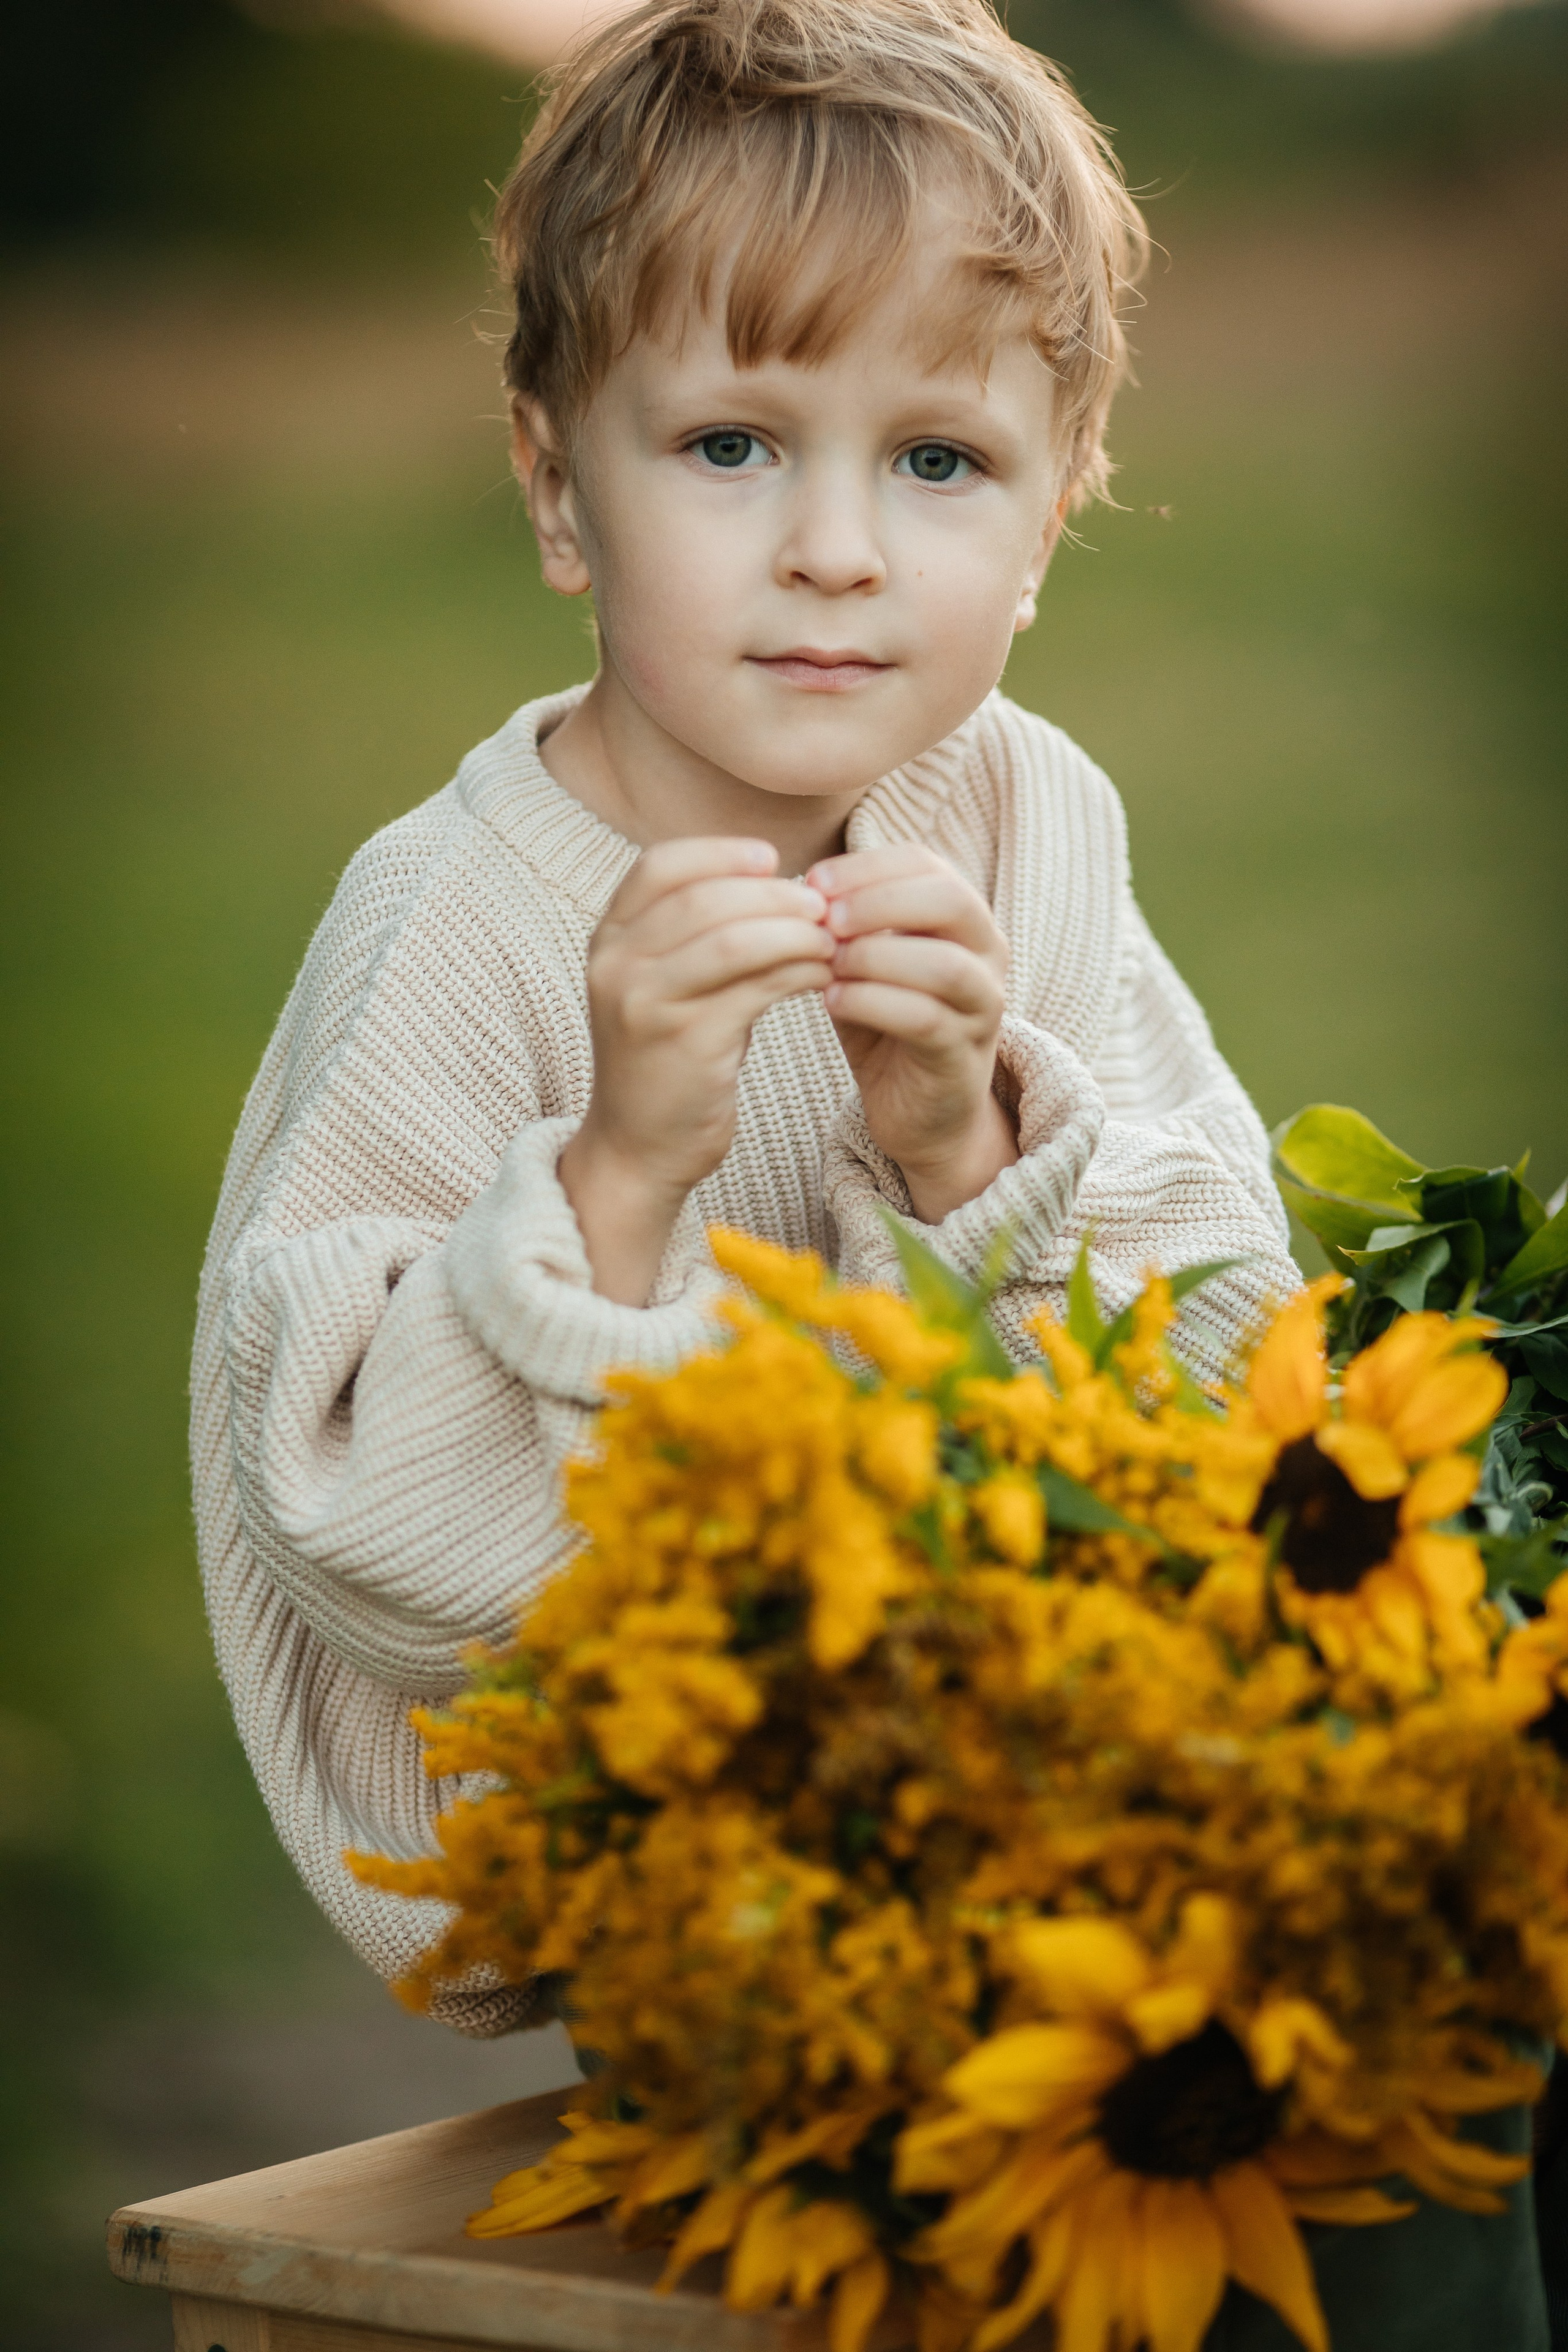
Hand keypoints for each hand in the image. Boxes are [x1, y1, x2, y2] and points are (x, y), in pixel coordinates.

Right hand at [559, 837, 833, 1302]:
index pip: (661, 865)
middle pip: (705, 896)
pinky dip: (798, 971)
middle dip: (774, 894)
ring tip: (831, 938)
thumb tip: (777, 883)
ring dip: (794, 931)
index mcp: (607, 940)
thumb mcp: (666, 984)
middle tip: (821, 904)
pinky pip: (756, 988)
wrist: (637, 1149)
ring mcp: (645, 1003)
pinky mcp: (686, 1043)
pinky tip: (823, 974)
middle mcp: (616, 965)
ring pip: (735, 938)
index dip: (720, 853)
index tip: (771, 861)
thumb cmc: (666, 1060)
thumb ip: (700, 934)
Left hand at [808, 843, 1017, 1223]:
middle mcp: (987, 954)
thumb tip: (801, 890)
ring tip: (828, 963)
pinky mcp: (964, 1055)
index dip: (868, 865)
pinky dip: (873, 1002)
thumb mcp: (862, 963)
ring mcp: (983, 1006)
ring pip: (944, 964)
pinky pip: (926, 1019)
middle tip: (825, 916)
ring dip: (876, 955)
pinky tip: (833, 1001)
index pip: (926, 863)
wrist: (920, 1112)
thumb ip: (845, 928)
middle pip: (949, 899)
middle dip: (879, 901)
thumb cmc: (886, 1023)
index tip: (814, 882)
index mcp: (961, 917)